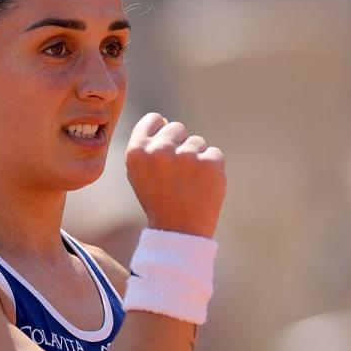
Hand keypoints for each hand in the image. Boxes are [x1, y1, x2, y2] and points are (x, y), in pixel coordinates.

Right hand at [125, 112, 225, 238]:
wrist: (179, 231)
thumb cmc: (157, 199)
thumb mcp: (138, 173)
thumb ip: (146, 145)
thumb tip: (164, 121)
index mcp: (137, 151)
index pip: (153, 119)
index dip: (160, 131)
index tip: (164, 149)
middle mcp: (160, 150)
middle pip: (177, 128)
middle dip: (179, 145)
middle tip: (176, 174)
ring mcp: (187, 155)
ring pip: (197, 142)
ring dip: (196, 158)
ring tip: (188, 183)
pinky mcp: (211, 163)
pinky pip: (214, 154)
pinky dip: (211, 168)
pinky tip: (202, 186)